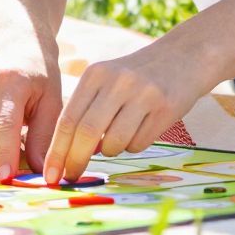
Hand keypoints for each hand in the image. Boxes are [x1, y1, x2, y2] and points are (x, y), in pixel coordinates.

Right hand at [0, 38, 61, 181]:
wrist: (15, 52)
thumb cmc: (38, 81)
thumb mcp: (51, 104)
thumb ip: (43, 138)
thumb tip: (39, 173)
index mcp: (10, 80)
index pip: (3, 124)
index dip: (6, 154)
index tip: (8, 178)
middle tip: (13, 164)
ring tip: (2, 146)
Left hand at [41, 40, 212, 184]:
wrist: (185, 57)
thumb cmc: (136, 77)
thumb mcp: (107, 81)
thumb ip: (87, 111)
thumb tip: (68, 155)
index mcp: (96, 74)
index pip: (68, 119)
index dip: (57, 151)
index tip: (50, 175)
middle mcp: (117, 81)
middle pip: (86, 133)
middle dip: (76, 161)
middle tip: (72, 177)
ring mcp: (143, 94)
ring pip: (114, 143)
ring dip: (111, 151)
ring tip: (119, 136)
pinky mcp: (165, 108)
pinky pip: (138, 144)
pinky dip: (134, 146)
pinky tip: (142, 128)